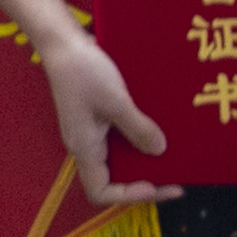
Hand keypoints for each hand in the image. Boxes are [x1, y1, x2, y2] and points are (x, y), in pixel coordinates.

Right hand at [44, 21, 168, 203]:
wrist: (63, 41)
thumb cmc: (84, 72)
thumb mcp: (116, 102)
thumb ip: (138, 129)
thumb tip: (160, 151)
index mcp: (84, 148)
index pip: (102, 192)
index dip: (129, 195)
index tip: (157, 185)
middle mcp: (86, 145)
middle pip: (113, 179)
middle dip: (142, 180)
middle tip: (173, 176)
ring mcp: (90, 131)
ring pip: (117, 158)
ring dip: (141, 159)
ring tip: (170, 154)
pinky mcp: (96, 116)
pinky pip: (118, 138)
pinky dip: (137, 139)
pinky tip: (156, 129)